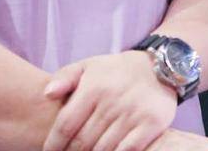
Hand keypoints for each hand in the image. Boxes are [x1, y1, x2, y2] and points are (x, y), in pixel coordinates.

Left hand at [42, 51, 177, 150]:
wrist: (160, 67)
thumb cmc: (117, 71)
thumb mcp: (89, 66)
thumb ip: (65, 77)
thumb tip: (47, 94)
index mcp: (94, 87)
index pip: (66, 125)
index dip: (54, 144)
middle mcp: (112, 100)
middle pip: (82, 142)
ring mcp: (133, 113)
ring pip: (102, 150)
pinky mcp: (151, 124)